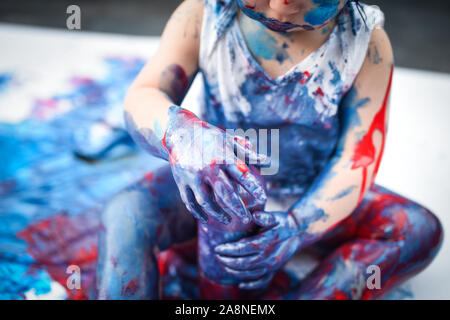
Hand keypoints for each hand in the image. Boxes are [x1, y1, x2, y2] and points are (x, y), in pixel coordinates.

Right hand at [164, 106, 266, 224]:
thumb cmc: (208, 137)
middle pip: (225, 193)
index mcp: (222, 156)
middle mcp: (208, 168)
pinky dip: (198, 213)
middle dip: (237, 208)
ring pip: (206, 202)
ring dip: (218, 214)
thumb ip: (247, 153)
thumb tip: (267, 161)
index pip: (242, 175)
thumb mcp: (228, 140)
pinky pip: (190, 203)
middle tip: (247, 220)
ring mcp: (193, 176)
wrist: (178, 133)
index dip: (253, 188)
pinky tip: (207, 220)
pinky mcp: (181, 182)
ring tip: (228, 220)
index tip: (263, 199)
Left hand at [214, 211, 299, 288]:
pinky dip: (251, 284)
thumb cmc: (282, 222)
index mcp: (266, 242)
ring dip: (235, 271)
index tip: (217, 248)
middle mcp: (268, 257)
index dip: (229, 250)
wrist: (297, 232)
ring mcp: (271, 266)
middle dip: (228, 261)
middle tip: (217, 256)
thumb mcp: (275, 216)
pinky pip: (262, 281)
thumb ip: (265, 216)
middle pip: (244, 263)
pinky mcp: (274, 270)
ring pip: (250, 273)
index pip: (243, 248)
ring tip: (223, 265)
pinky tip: (240, 284)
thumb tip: (254, 215)